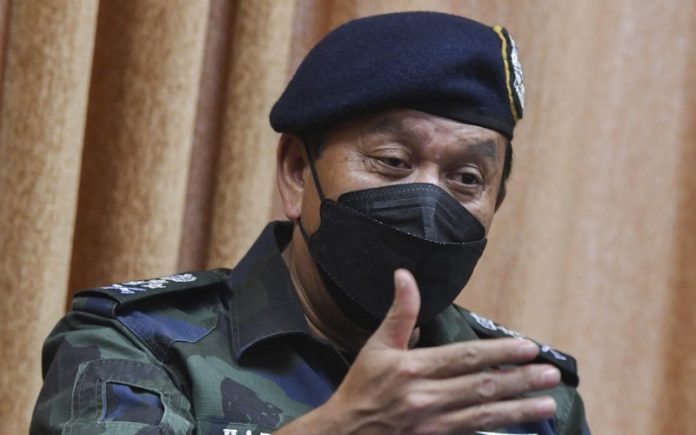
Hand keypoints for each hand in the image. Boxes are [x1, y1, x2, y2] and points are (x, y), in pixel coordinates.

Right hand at [277, 269, 559, 434]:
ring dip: (519, 408)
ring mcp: (432, 424)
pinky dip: (496, 427)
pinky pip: (471, 431)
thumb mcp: (377, 346)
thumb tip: (405, 275)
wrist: (344, 432)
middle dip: (520, 380)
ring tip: (548, 403)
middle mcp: (425, 397)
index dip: (498, 352)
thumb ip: (400, 312)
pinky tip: (518, 425)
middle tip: (550, 374)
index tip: (527, 348)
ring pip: (483, 413)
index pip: (465, 357)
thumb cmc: (362, 387)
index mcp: (412, 368)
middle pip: (481, 386)